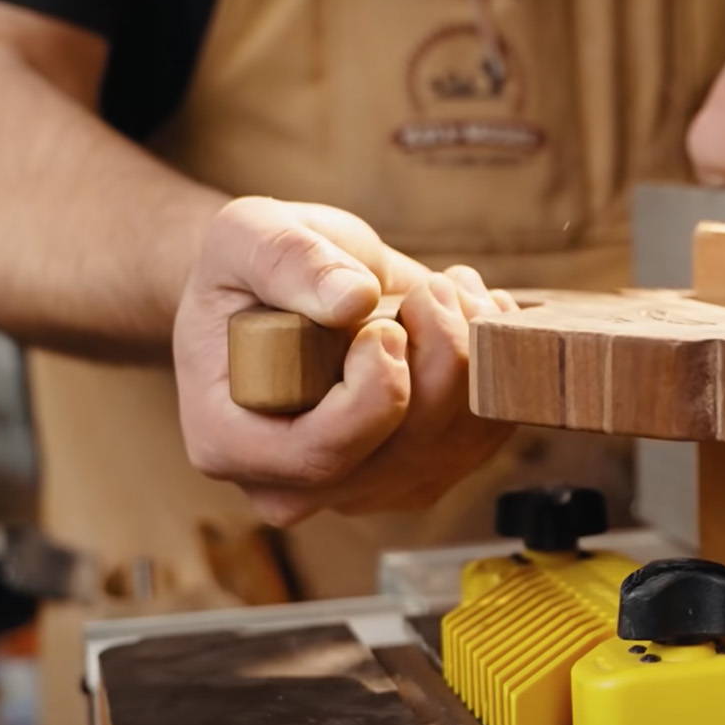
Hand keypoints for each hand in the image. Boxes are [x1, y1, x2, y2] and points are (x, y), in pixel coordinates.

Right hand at [173, 197, 517, 525]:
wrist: (290, 291)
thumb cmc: (253, 271)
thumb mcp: (245, 236)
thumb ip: (287, 261)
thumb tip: (352, 298)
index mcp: (229, 441)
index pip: (320, 454)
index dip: (374, 393)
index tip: (388, 326)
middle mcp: (294, 485)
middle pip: (400, 455)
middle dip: (440, 361)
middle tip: (434, 289)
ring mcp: (361, 488)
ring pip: (451, 450)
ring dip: (473, 361)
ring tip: (451, 291)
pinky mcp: (418, 473)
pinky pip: (481, 440)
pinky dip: (494, 374)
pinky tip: (474, 317)